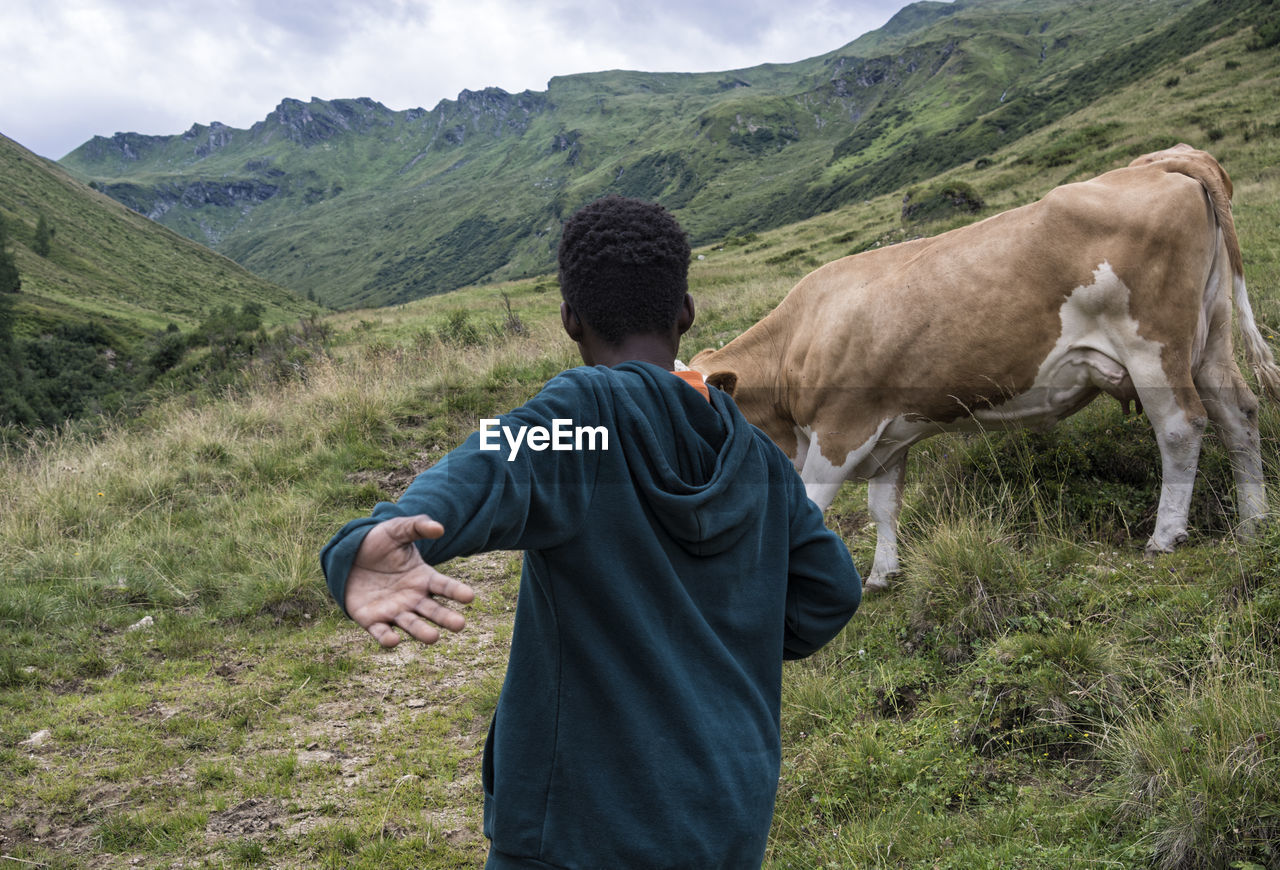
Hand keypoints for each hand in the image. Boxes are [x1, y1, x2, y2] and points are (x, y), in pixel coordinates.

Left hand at [343, 515, 475, 647]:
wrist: (348, 556)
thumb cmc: (378, 543)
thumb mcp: (397, 530)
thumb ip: (418, 526)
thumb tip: (439, 528)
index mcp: (423, 578)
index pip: (444, 586)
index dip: (457, 592)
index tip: (470, 597)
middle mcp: (413, 598)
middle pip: (433, 611)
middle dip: (446, 619)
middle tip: (460, 624)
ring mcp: (394, 611)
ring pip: (411, 625)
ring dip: (422, 632)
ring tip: (433, 637)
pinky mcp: (372, 620)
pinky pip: (382, 632)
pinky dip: (387, 639)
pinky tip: (393, 640)